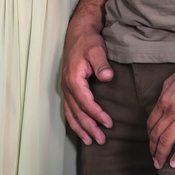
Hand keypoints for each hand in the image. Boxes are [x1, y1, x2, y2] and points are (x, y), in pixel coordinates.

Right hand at [61, 20, 114, 144]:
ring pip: (71, 113)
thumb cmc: (89, 42)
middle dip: (89, 127)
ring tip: (91, 141)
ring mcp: (66, 88)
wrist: (79, 34)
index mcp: (73, 78)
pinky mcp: (68, 88)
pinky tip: (81, 130)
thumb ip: (101, 64)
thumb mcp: (97, 50)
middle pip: (77, 112)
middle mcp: (67, 85)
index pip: (85, 102)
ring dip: (80, 128)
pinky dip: (74, 121)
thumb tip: (107, 77)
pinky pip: (68, 109)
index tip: (109, 123)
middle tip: (102, 140)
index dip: (96, 114)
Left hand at [146, 63, 174, 169]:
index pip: (152, 121)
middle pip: (157, 133)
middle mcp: (172, 110)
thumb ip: (168, 87)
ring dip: (161, 154)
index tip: (151, 141)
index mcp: (166, 99)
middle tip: (153, 156)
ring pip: (168, 140)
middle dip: (153, 147)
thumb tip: (164, 95)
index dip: (150, 134)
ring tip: (160, 163)